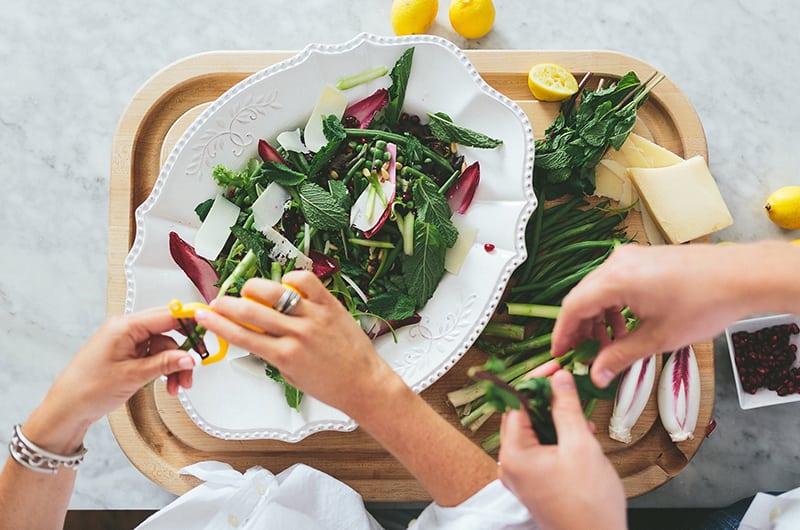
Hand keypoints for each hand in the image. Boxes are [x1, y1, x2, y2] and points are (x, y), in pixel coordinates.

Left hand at [25, 307, 194, 452]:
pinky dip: (163, 369)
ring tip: (178, 385)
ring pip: (163, 347)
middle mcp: (126, 329)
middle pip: (168, 332)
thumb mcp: (134, 376)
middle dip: (183, 353)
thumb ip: (165, 363)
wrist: (67, 409)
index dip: (191, 320)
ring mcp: (127, 341)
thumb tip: (189, 357)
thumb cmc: (87, 389)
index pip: (167, 314)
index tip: (210, 324)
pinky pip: (154, 356)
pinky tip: (168, 383)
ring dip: (174, 366)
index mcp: (125, 326)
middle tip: (194, 368)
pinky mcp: (127, 353)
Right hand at [195, 270, 397, 416]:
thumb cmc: (331, 384)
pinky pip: (305, 281)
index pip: (240, 335)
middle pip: (250, 311)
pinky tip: (285, 286)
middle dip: (227, 304)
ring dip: (254, 288)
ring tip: (250, 292)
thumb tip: (253, 333)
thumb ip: (270, 353)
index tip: (203, 315)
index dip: (216, 323)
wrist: (364, 383)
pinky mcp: (330, 305)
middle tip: (219, 301)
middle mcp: (298, 333)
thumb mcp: (289, 376)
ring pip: (274, 291)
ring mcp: (315, 316)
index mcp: (284, 355)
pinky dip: (290, 279)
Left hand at [498, 370, 625, 529]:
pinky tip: (580, 433)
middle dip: (547, 398)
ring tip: (578, 410)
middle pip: (523, 416)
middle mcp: (512, 465)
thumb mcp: (581, 446)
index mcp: (514, 454)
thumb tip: (559, 379)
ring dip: (555, 417)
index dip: (536, 381)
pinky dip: (558, 437)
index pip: (517, 403)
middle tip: (567, 383)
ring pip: (534, 432)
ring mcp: (523, 475)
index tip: (555, 368)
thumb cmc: (588, 508)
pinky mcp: (536, 482)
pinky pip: (541, 449)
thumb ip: (567, 408)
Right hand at [551, 242, 786, 386]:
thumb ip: (620, 357)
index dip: (562, 333)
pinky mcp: (644, 259)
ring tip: (612, 345)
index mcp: (615, 280)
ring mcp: (631, 258)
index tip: (560, 354)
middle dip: (581, 329)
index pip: (572, 307)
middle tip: (585, 355)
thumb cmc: (704, 304)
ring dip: (600, 319)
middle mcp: (617, 263)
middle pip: (583, 298)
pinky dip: (614, 306)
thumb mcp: (657, 338)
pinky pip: (616, 283)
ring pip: (599, 291)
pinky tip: (628, 326)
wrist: (741, 276)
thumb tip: (596, 375)